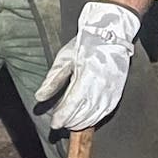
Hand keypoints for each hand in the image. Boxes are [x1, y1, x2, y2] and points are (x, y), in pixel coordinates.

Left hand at [34, 1, 140, 130]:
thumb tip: (40, 97)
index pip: (73, 103)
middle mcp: (101, 86)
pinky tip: (87, 120)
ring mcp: (112, 90)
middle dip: (71, 121)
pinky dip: (95, 118)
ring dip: (82, 122)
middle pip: (84, 112)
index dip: (63, 116)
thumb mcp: (65, 58)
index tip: (54, 124)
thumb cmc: (87, 43)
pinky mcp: (118, 92)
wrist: (111, 34)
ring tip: (71, 124)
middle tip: (61, 123)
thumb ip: (53, 79)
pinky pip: (106, 111)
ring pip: (95, 115)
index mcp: (87, 76)